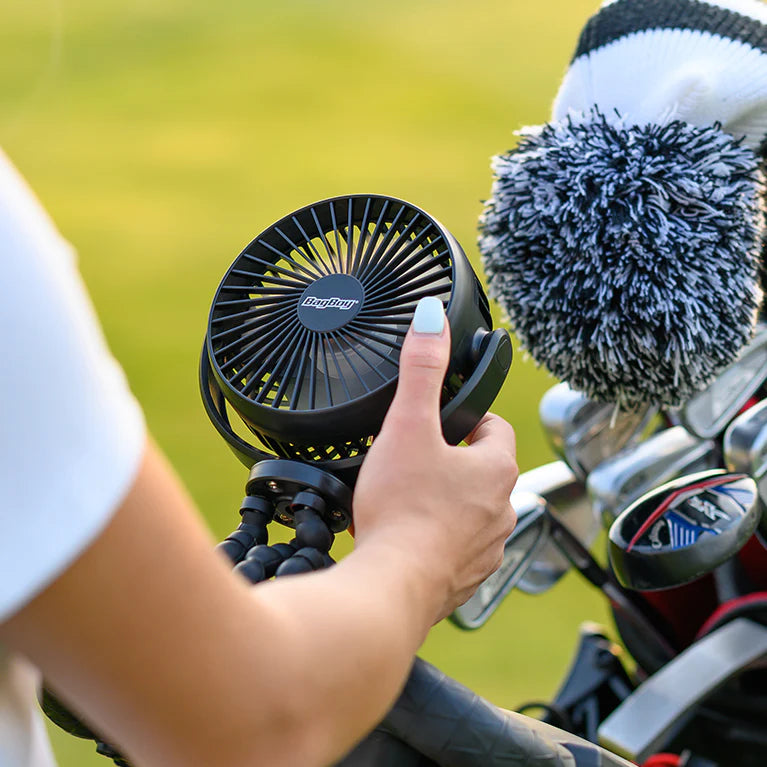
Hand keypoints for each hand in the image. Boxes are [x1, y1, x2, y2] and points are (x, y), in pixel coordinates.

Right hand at [352, 297, 517, 621]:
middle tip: (414, 458)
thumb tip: (432, 318)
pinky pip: (454, 548)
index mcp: (496, 469)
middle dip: (452, 461)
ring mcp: (485, 548)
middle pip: (481, 470)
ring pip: (470, 511)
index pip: (493, 428)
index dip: (466, 419)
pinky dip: (434, 538)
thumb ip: (421, 369)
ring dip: (445, 501)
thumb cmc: (402, 509)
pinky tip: (404, 535)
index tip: (440, 421)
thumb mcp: (407, 425)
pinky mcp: (463, 578)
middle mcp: (501, 510)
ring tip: (406, 497)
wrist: (390, 587)